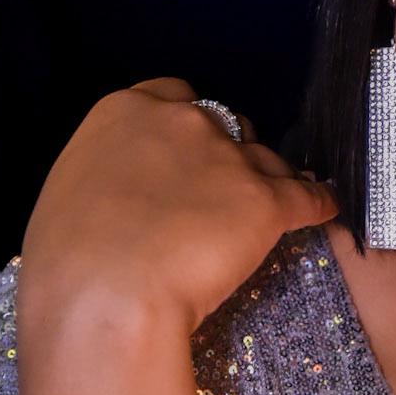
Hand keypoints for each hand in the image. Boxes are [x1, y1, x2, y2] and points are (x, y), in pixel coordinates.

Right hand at [17, 78, 337, 337]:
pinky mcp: (265, 200)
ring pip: (266, 160)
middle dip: (227, 154)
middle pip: (226, 125)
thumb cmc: (70, 262)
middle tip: (219, 195)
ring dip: (266, 182)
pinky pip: (308, 195)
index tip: (188, 155)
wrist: (105, 298)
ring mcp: (228, 158)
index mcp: (126, 111)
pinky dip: (318, 203)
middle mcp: (182, 121)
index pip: (174, 96)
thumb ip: (111, 172)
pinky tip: (325, 210)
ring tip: (265, 214)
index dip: (187, 129)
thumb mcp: (73, 193)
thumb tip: (128, 190)